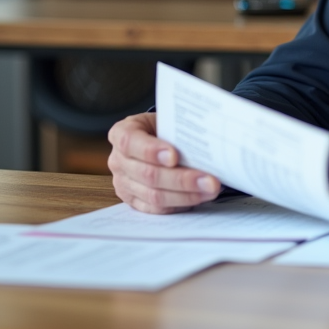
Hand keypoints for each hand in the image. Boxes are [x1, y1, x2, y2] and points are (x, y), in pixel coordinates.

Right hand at [107, 112, 221, 213]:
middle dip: (181, 179)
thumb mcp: (167, 120)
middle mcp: (118, 160)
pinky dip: (180, 204)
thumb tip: (207, 139)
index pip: (130, 142)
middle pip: (148, 174)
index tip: (174, 156)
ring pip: (154, 196)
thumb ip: (178, 129)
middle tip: (209, 180)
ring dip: (186, 195)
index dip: (151, 150)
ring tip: (210, 190)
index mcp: (121, 133)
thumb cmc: (163, 127)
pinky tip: (199, 197)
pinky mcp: (133, 201)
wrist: (155, 139)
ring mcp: (123, 183)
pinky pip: (157, 209)